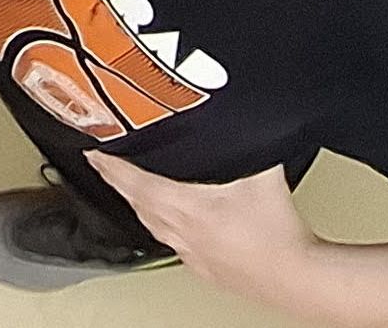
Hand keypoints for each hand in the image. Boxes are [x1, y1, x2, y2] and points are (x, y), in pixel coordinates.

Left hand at [89, 155, 317, 307]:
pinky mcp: (204, 267)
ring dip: (136, 202)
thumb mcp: (260, 170)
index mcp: (180, 205)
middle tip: (103, 161)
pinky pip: (170, 241)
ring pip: (150, 223)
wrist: (296, 277)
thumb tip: (243, 111)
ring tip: (130, 187)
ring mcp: (188, 251)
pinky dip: (161, 225)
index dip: (107, 162)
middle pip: (132, 200)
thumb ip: (245, 137)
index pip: (128, 179)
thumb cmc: (276, 233)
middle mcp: (177, 230)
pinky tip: (170, 222)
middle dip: (115, 178)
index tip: (92, 148)